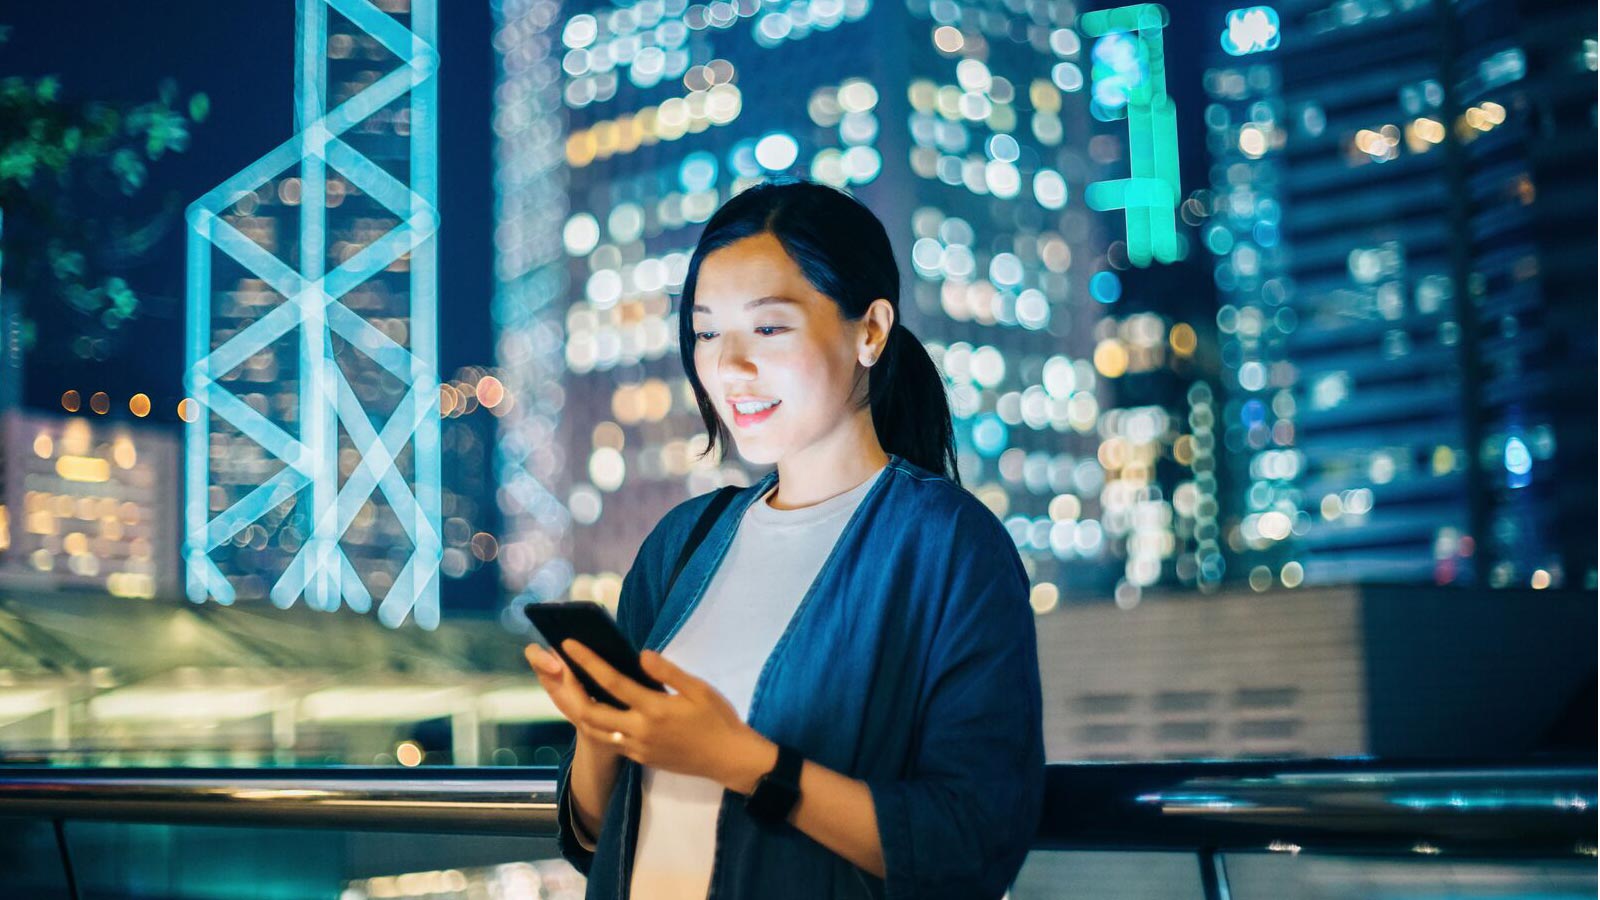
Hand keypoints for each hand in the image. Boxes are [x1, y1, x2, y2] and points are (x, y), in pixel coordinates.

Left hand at [527, 640, 775, 792]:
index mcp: (654, 709)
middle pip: (589, 712)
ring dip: (575, 709)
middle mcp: (639, 730)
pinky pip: (608, 741)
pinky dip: (593, 725)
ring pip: (593, 731)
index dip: (587, 662)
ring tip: (564, 688)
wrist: (729, 759)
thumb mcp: (699, 689)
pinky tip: (590, 709)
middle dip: (567, 690)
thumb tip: (640, 655)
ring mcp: (636, 748)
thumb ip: (667, 672)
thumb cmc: (717, 719)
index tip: (568, 644)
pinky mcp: (639, 758)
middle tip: (556, 669)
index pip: (612, 682)